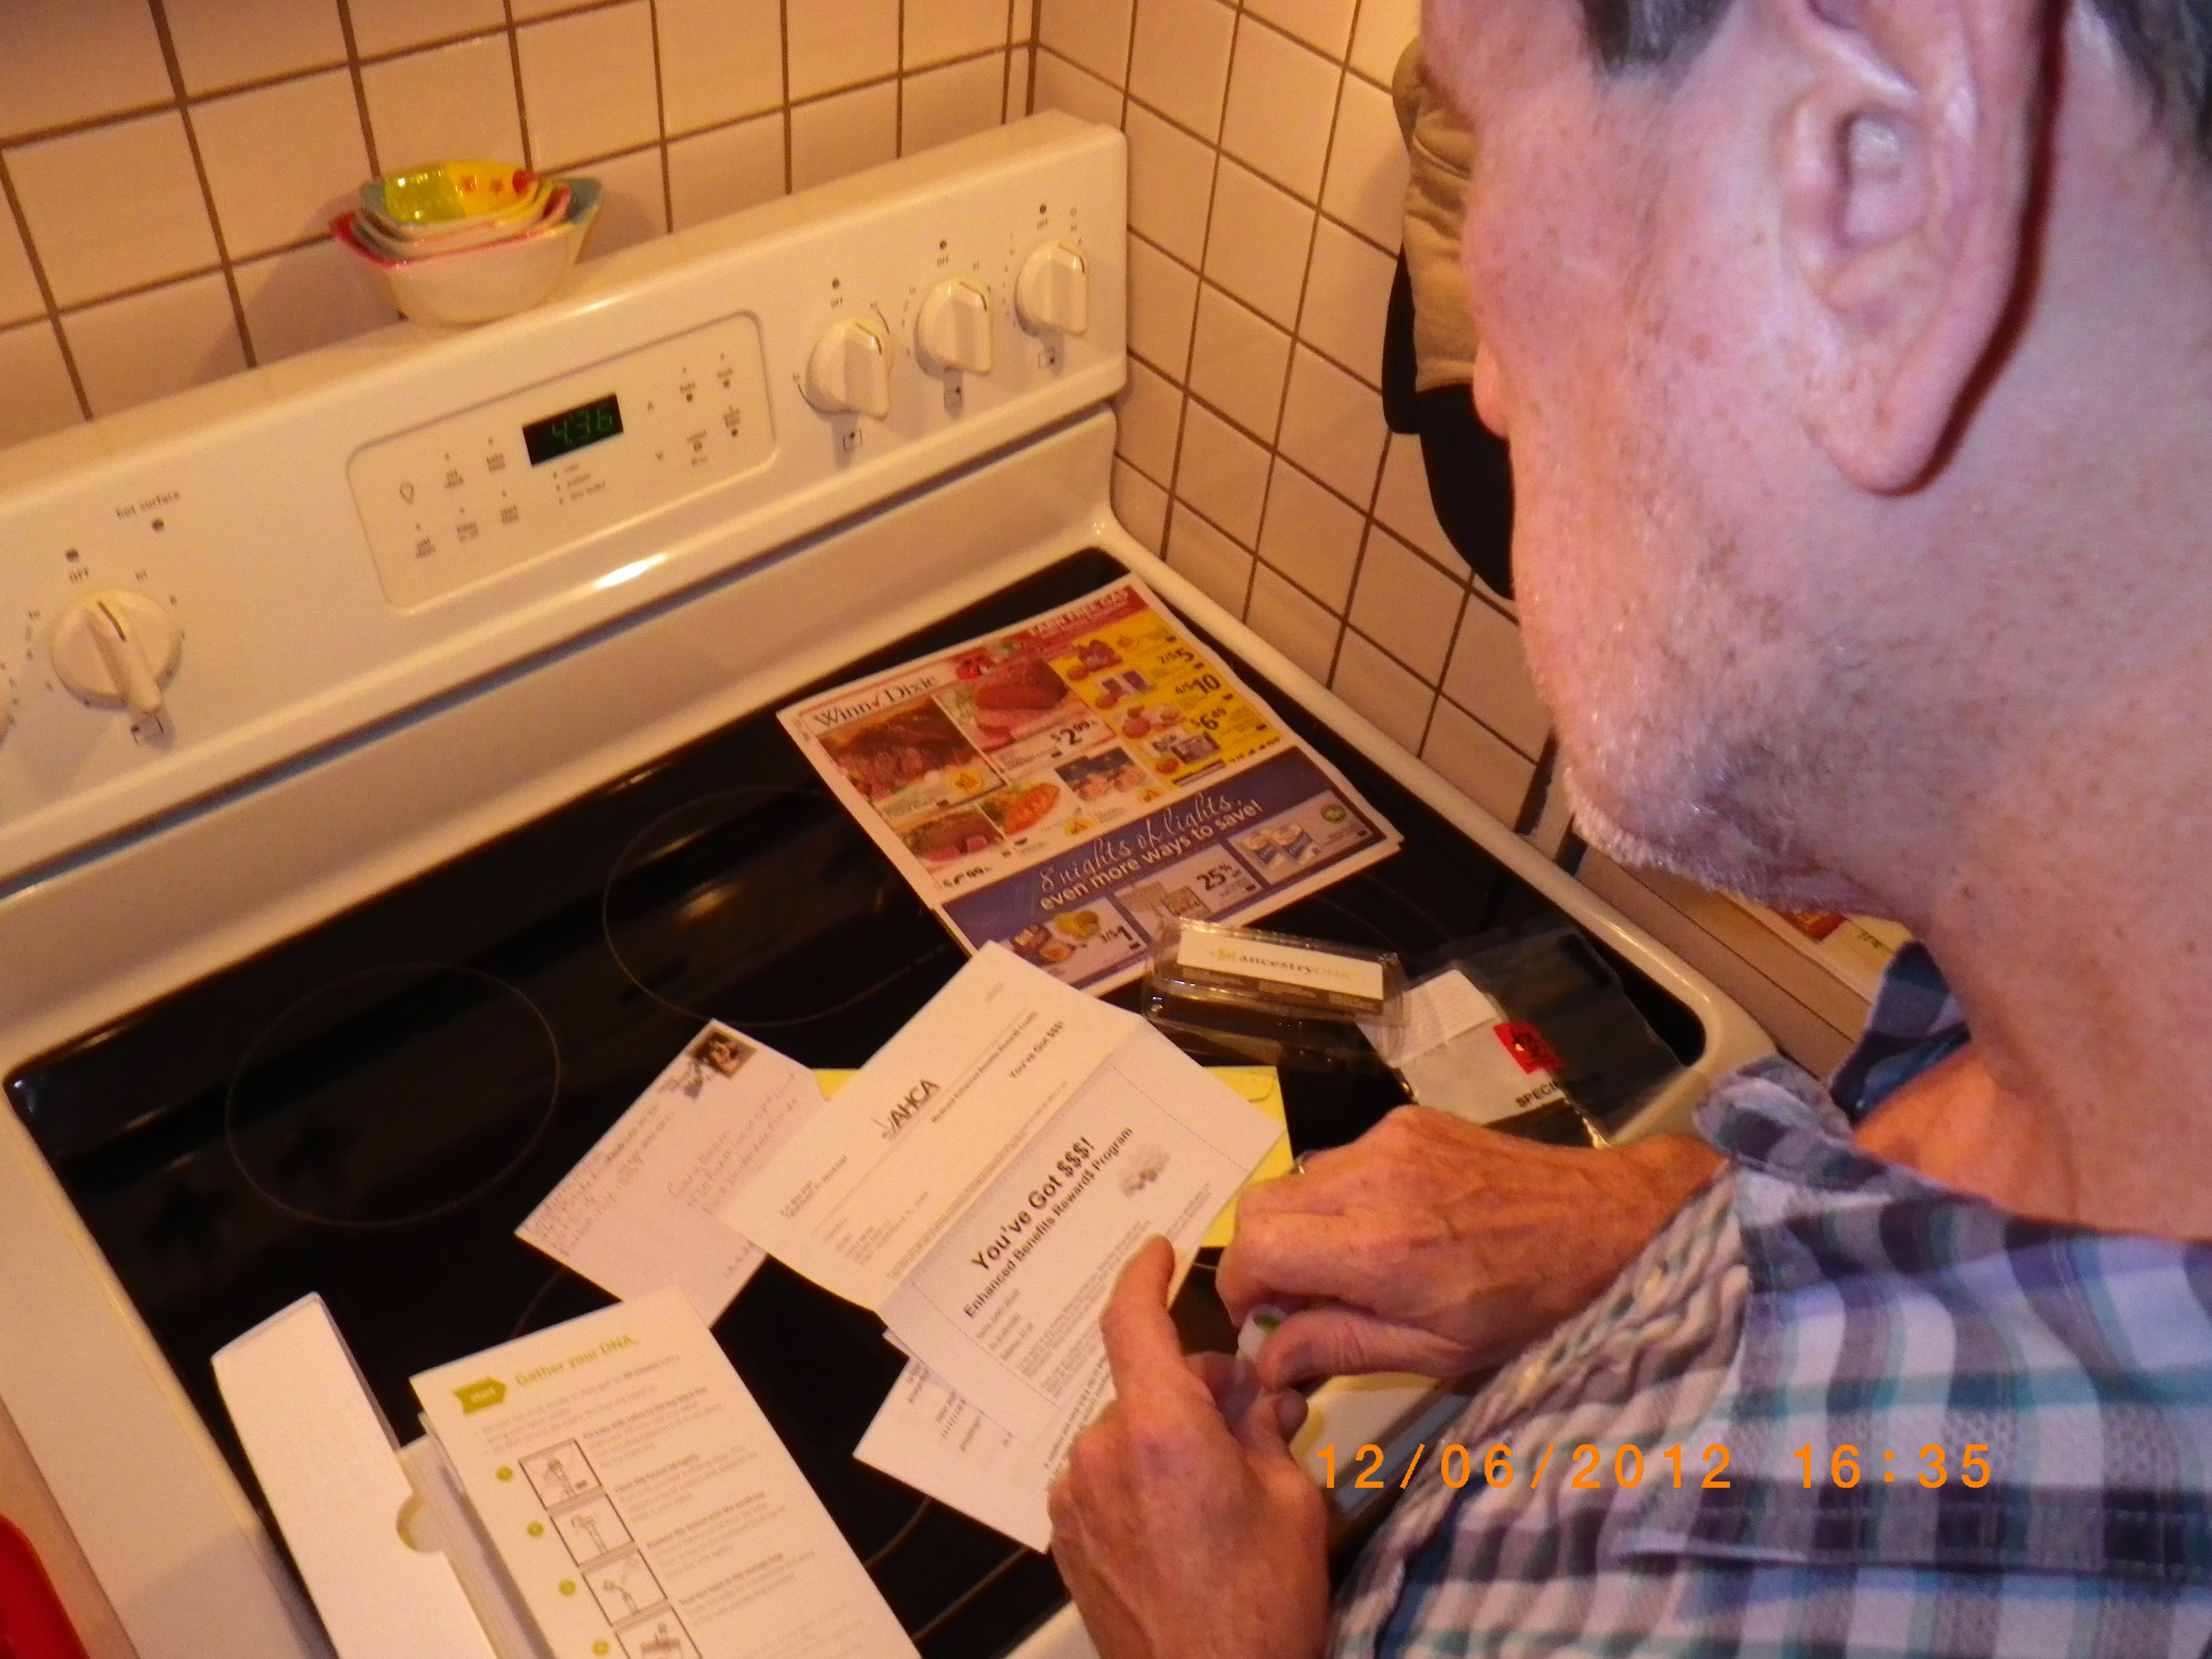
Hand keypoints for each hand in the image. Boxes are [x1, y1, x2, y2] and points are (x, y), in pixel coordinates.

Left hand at [1049, 1238, 1328, 1658]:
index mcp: (1161, 1429)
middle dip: (1197, 1388)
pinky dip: (1141, 1476)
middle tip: (1254, 1415)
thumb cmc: (1261, 1604)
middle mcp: (1103, 1452)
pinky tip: (1184, 1518)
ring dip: (1168, 1436)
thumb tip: (1258, 1392)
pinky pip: (1106, 1476)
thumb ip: (1264, 1426)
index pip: (1133, 1320)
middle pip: (1146, 1383)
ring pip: (1127, 1432)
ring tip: (1222, 1484)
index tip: (1159, 1253)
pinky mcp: (1067, 1535)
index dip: (1144, 1276)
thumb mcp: (1291, 1500)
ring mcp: (1077, 1496)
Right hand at [1218, 1108, 1722, 1387]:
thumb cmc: (1525, 1302)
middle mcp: (1372, 1182)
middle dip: (1261, 1256)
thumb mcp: (1434, 1350)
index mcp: (1379, 1249)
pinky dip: (1341, 1196)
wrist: (1602, 1222)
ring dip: (1302, 1226)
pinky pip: (1338, 1158)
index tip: (1261, 1317)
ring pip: (1295, 1179)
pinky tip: (1388, 1223)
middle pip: (1259, 1207)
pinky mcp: (1405, 1121)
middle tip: (1300, 1297)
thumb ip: (1338, 1348)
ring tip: (1351, 1263)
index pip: (1256, 1248)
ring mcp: (1387, 1141)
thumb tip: (1266, 1359)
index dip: (1239, 1288)